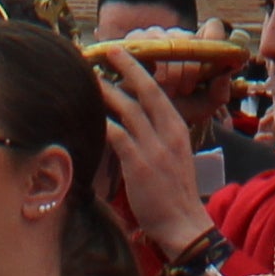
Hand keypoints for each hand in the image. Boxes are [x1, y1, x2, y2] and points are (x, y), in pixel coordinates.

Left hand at [92, 45, 216, 259]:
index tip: (126, 55)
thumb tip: (134, 125)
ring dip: (108, 91)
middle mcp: (169, 132)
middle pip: (146, 90)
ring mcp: (154, 147)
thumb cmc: (176, 196)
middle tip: (109, 49)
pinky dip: (102, 121)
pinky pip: (117, 135)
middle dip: (127, 67)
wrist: (185, 226)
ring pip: (128, 108)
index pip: (159, 92)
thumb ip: (158, 139)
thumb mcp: (175, 158)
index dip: (141, 71)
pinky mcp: (139, 164)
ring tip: (91, 77)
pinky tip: (89, 113)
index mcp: (179, 129)